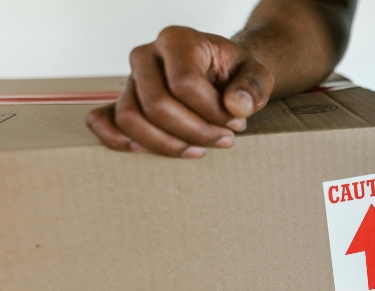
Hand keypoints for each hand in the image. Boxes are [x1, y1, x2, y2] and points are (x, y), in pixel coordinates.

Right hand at [86, 26, 273, 157]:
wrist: (221, 71)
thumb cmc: (235, 72)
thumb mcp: (256, 73)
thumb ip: (253, 87)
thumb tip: (236, 106)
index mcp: (177, 40)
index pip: (185, 84)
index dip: (212, 112)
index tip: (237, 122)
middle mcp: (147, 55)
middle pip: (156, 106)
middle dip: (193, 132)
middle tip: (223, 139)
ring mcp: (130, 78)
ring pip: (131, 119)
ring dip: (167, 144)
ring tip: (198, 149)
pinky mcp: (122, 99)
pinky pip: (103, 120)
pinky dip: (116, 139)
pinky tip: (145, 151)